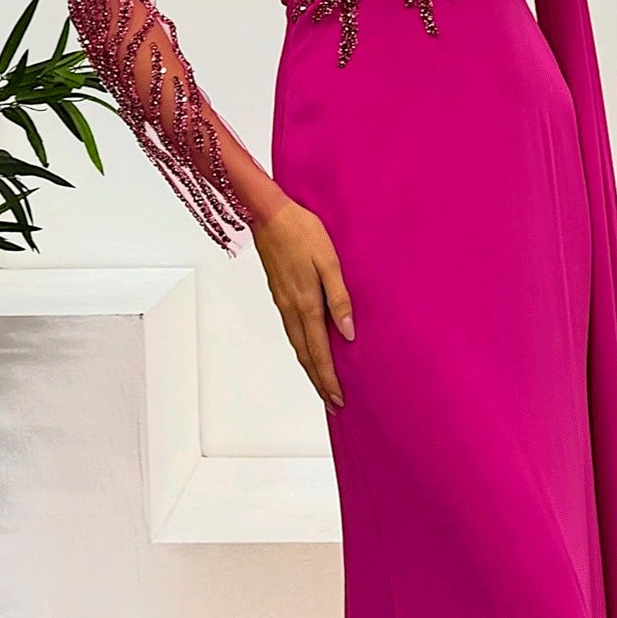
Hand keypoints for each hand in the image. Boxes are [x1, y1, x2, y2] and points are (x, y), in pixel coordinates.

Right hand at [251, 198, 354, 412]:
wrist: (269, 215)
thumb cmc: (303, 232)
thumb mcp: (329, 261)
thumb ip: (339, 297)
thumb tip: (348, 332)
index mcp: (306, 303)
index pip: (319, 350)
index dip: (328, 377)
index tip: (338, 398)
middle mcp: (291, 308)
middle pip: (305, 355)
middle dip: (319, 381)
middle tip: (332, 402)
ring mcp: (282, 302)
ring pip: (296, 344)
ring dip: (309, 367)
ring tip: (321, 383)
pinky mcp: (279, 294)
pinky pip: (291, 330)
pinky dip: (301, 347)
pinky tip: (307, 347)